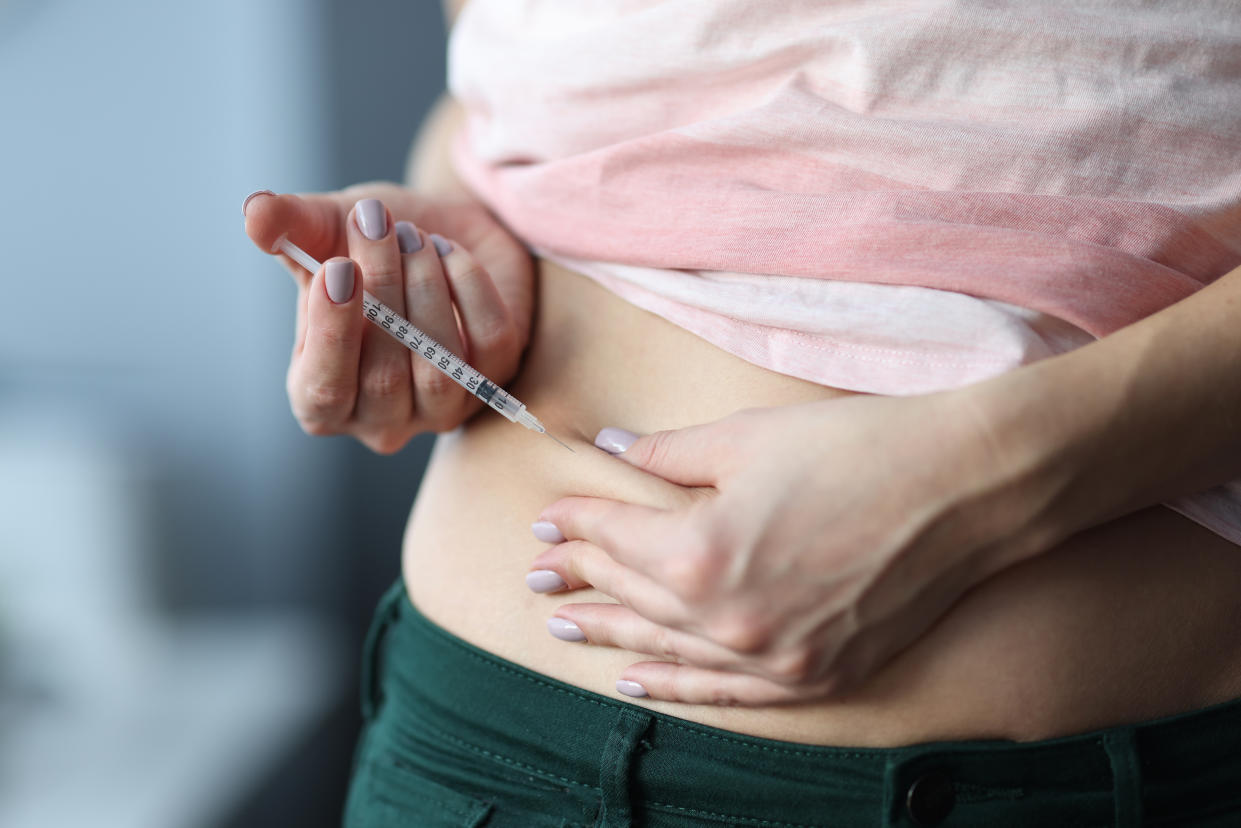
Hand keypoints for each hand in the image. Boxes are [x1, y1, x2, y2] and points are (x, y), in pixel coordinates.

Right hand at [243, 185, 533, 451]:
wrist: (441, 231)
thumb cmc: (372, 246)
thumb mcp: (326, 228)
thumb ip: (289, 226)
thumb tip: (255, 215)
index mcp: (323, 397)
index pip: (322, 393)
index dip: (331, 335)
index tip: (338, 267)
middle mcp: (383, 418)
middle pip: (384, 377)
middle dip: (383, 289)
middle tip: (375, 220)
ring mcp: (443, 408)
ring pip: (440, 368)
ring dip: (426, 289)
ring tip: (413, 234)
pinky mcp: (495, 382)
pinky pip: (490, 344)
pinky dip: (471, 288)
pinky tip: (450, 251)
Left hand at [530, 392, 1046, 704]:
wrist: (965, 486)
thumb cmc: (856, 447)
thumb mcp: (746, 438)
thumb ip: (665, 455)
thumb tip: (610, 449)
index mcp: (700, 552)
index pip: (613, 539)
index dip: (574, 523)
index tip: (549, 516)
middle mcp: (726, 618)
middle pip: (630, 595)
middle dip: (580, 577)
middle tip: (539, 571)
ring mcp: (771, 657)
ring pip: (666, 648)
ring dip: (611, 635)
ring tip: (563, 625)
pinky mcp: (813, 675)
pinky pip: (723, 692)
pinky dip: (675, 687)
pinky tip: (635, 682)